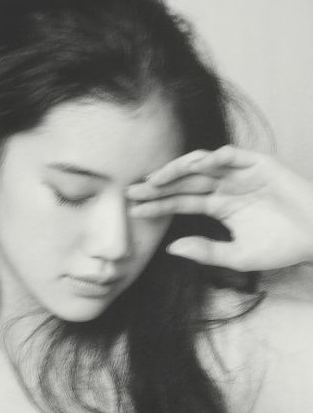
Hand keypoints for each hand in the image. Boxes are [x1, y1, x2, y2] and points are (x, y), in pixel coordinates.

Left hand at [127, 146, 312, 270]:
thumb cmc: (281, 247)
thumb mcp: (237, 256)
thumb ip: (205, 251)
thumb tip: (171, 248)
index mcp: (220, 206)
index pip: (181, 202)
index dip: (158, 205)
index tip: (134, 210)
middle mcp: (226, 187)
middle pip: (185, 182)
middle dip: (159, 186)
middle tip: (132, 191)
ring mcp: (241, 174)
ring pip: (202, 166)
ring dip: (178, 169)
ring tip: (156, 178)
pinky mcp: (259, 164)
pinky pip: (232, 156)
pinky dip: (213, 158)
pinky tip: (194, 165)